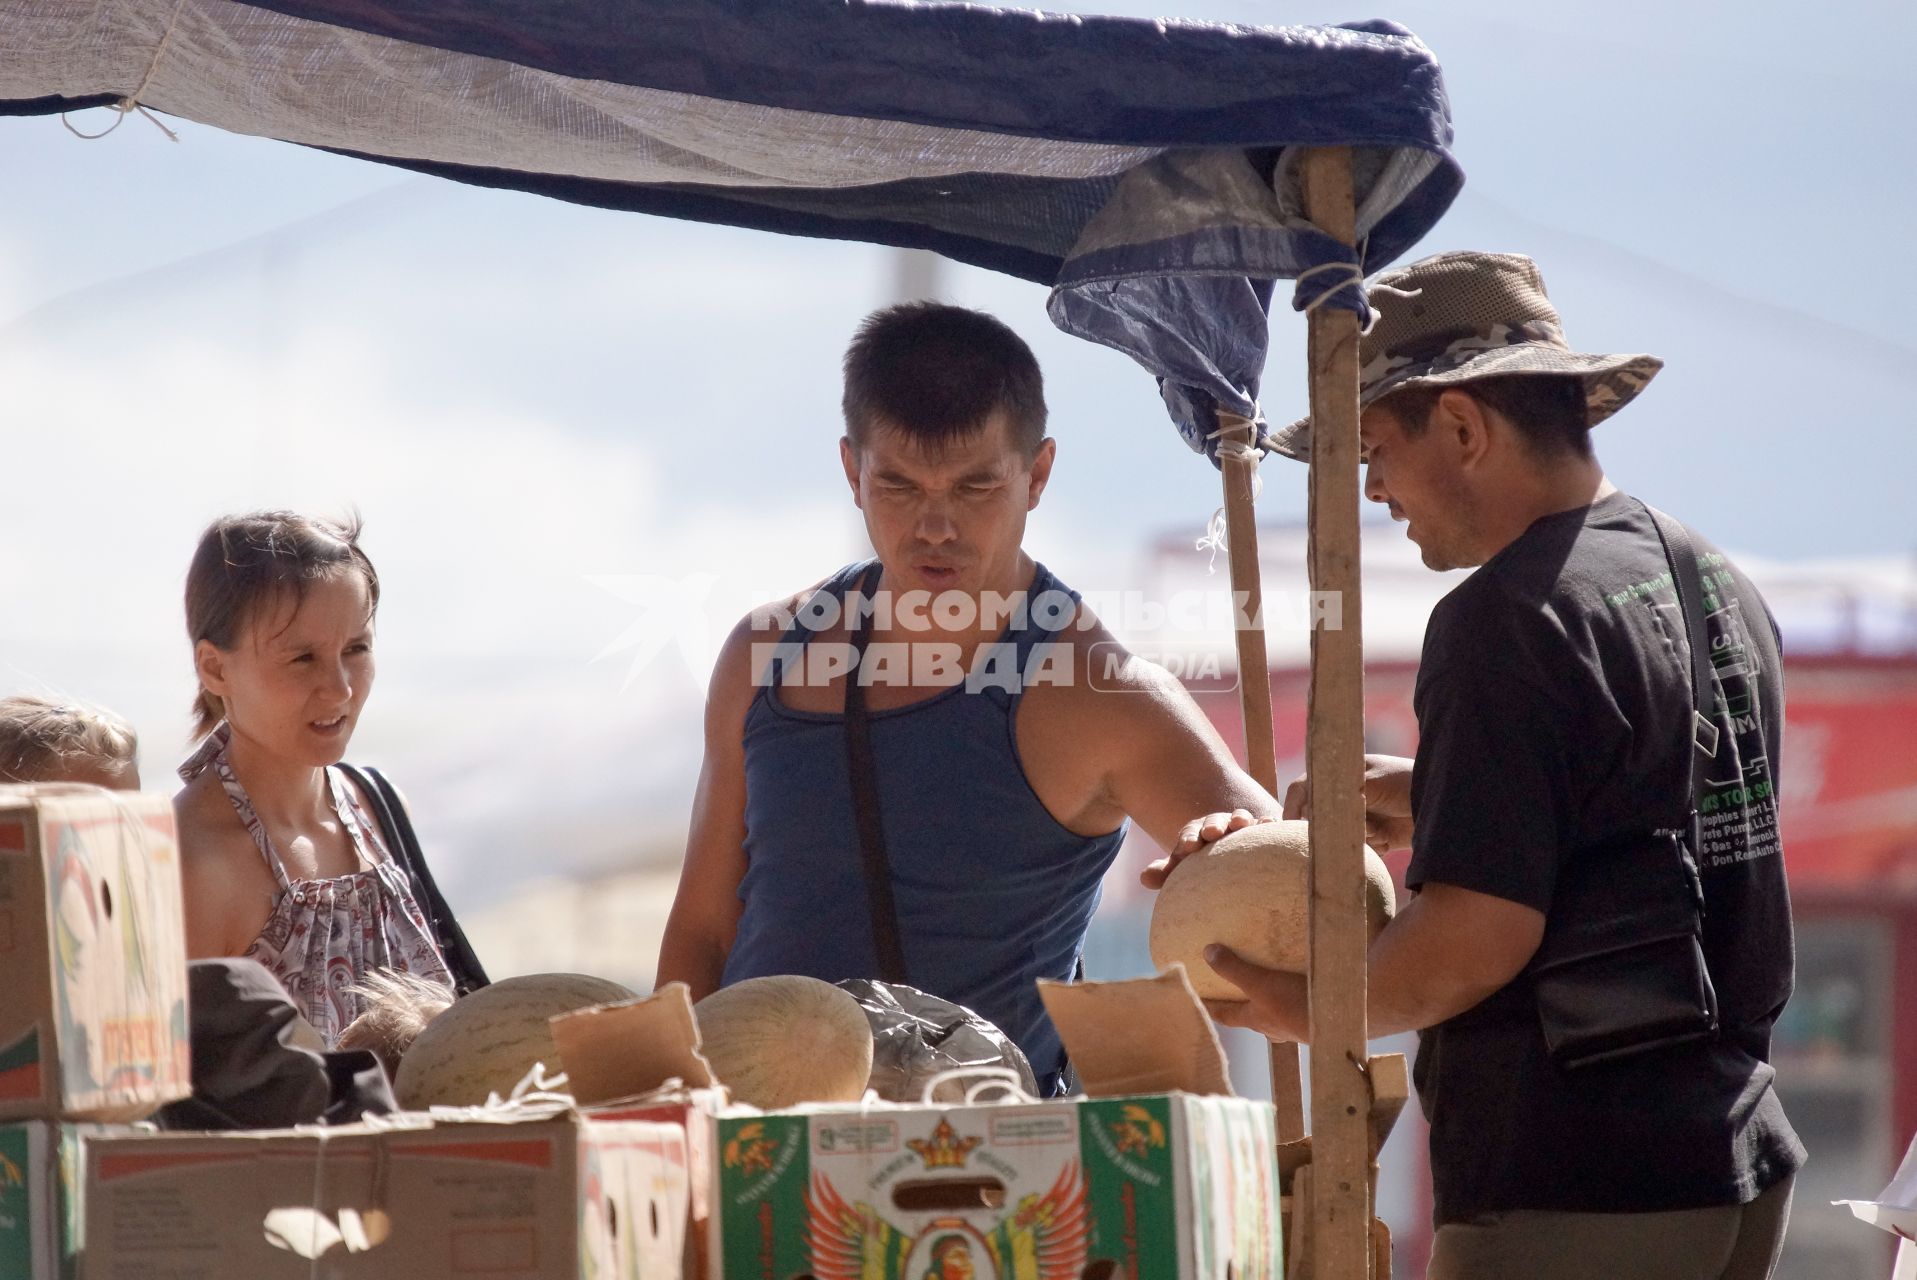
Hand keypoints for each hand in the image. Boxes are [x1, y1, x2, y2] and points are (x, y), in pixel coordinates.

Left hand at [1140, 809, 1273, 888]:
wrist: (1234, 871)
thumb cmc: (1203, 872)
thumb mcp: (1184, 873)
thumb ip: (1166, 874)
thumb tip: (1144, 878)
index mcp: (1197, 835)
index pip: (1190, 833)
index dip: (1188, 837)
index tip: (1187, 848)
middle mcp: (1219, 826)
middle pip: (1214, 821)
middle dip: (1212, 825)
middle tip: (1211, 832)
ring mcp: (1242, 827)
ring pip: (1240, 818)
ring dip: (1239, 818)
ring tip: (1240, 823)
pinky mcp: (1264, 833)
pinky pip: (1265, 824)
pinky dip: (1267, 822)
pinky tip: (1270, 823)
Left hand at [1201, 945, 1309, 1042]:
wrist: (1339, 1018)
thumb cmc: (1296, 1005)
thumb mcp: (1261, 983)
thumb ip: (1234, 969)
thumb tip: (1207, 953)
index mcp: (1256, 1019)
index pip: (1226, 1015)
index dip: (1210, 1008)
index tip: (1196, 1003)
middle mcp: (1273, 1026)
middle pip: (1250, 1017)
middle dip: (1240, 1006)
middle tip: (1231, 993)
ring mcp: (1294, 1025)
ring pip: (1274, 1014)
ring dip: (1268, 1002)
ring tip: (1267, 986)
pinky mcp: (1313, 1017)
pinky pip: (1297, 1006)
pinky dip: (1293, 997)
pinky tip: (1299, 987)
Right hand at [1281, 753, 1415, 852]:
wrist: (1447, 806)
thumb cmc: (1407, 782)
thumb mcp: (1372, 783)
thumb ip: (1342, 794)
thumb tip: (1312, 808)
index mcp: (1341, 777)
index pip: (1303, 789)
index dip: (1293, 807)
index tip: (1291, 827)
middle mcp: (1346, 799)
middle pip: (1320, 821)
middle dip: (1336, 830)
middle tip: (1362, 828)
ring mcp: (1360, 820)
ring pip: (1340, 839)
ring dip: (1359, 840)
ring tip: (1381, 831)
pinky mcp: (1375, 839)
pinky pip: (1359, 852)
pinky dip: (1372, 849)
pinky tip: (1389, 840)